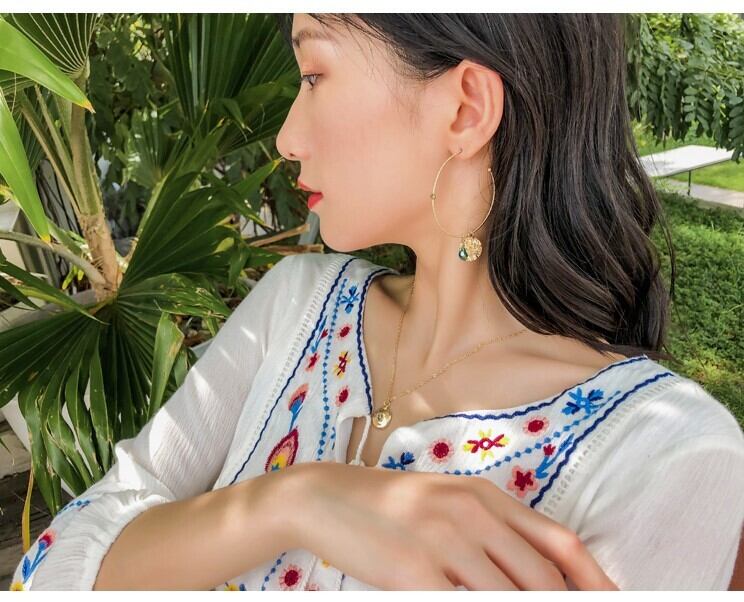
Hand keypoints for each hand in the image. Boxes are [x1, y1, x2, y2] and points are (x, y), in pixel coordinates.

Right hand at [279, 462, 617, 590]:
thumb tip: (537, 582)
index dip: (595, 579)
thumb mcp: (447, 504)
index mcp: (485, 495)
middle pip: (541, 581)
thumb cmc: (391, 506)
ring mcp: (442, 541)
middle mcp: (472, 514)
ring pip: (506, 601)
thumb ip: (491, 533)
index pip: (558, 542)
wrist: (327, 497)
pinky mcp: (411, 571)